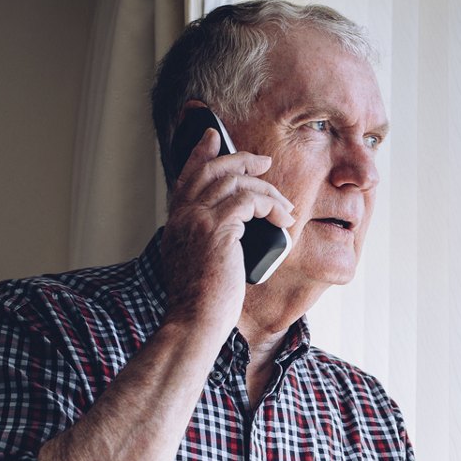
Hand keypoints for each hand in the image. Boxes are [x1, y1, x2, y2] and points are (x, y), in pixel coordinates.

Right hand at [159, 128, 295, 339]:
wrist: (194, 322)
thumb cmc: (202, 304)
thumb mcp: (198, 265)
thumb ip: (205, 241)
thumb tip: (233, 233)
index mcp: (175, 224)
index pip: (186, 177)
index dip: (200, 153)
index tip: (213, 137)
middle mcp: (182, 216)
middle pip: (210, 170)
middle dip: (240, 159)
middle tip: (264, 161)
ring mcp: (196, 220)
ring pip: (234, 183)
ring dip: (266, 190)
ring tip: (285, 205)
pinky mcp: (217, 229)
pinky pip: (249, 200)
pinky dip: (270, 205)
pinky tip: (283, 219)